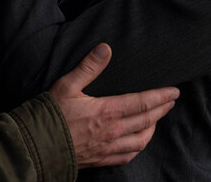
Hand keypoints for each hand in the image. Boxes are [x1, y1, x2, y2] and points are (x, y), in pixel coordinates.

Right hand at [50, 44, 178, 167]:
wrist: (36, 146)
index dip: (161, 97)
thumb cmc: (51, 114)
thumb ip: (88, 67)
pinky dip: (138, 147)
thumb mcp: (67, 85)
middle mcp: (113, 132)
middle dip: (162, 110)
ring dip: (152, 129)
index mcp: (107, 111)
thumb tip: (105, 49)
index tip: (174, 92)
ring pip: (141, 141)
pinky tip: (138, 142)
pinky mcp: (101, 160)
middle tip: (171, 101)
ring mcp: (108, 148)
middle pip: (147, 121)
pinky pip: (127, 156)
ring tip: (157, 119)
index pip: (142, 103)